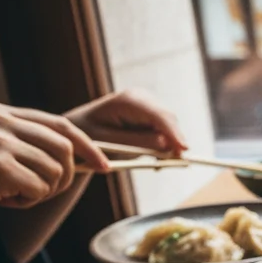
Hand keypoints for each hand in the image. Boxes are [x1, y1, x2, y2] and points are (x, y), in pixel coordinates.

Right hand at [0, 101, 109, 229]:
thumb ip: (23, 144)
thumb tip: (76, 156)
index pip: (59, 124)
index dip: (88, 146)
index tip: (105, 166)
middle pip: (65, 148)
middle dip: (64, 177)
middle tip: (39, 192)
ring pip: (56, 171)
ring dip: (41, 192)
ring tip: (9, 194)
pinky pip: (39, 189)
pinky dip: (27, 202)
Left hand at [64, 88, 187, 155]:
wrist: (77, 129)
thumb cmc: (87, 135)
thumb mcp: (108, 142)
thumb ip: (137, 142)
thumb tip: (166, 143)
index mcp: (128, 100)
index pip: (159, 116)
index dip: (173, 133)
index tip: (184, 150)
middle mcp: (142, 97)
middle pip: (168, 120)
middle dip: (174, 141)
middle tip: (173, 165)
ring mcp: (148, 104)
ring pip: (170, 126)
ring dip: (170, 145)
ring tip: (159, 165)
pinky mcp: (151, 114)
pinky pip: (166, 130)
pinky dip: (165, 145)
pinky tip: (157, 158)